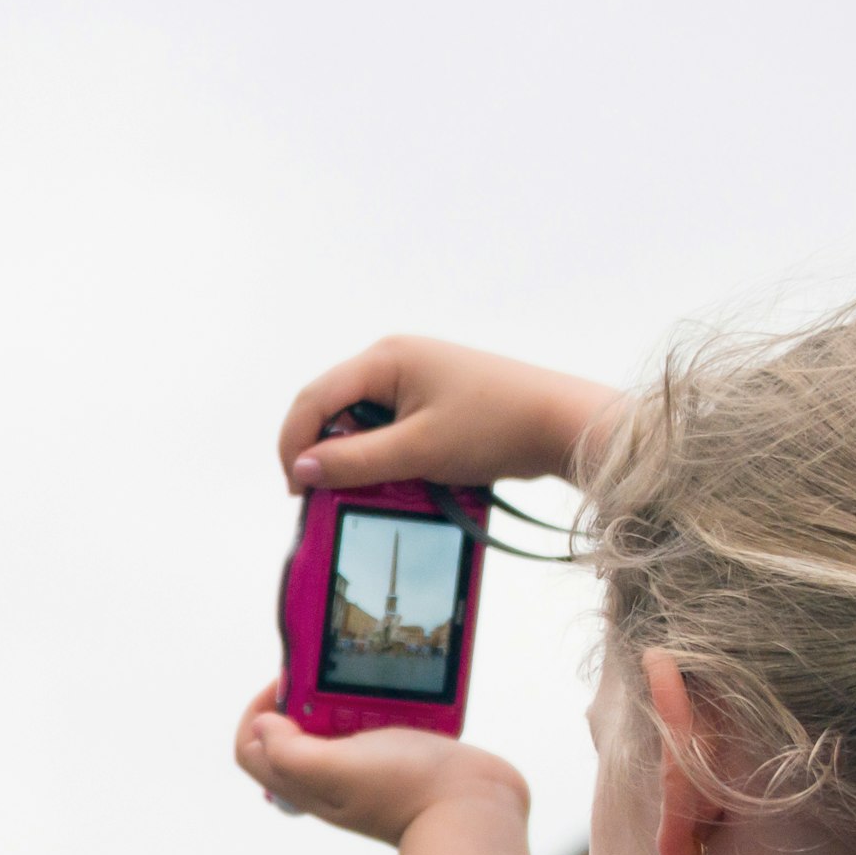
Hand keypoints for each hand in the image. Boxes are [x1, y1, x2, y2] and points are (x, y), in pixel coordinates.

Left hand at [235, 677, 531, 845]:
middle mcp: (330, 780)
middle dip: (304, 698)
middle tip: (330, 678)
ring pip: (337, 726)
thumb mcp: (334, 769)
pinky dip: (383, 706)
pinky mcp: (402, 760)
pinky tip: (398, 695)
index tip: (287, 685)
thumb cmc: (405, 789)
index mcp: (305, 784)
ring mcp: (367, 771)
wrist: (477, 809)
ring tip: (367, 685)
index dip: (257, 713)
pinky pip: (379, 726)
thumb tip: (262, 725)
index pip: (252, 750)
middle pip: (291, 734)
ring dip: (346, 699)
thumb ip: (289, 752)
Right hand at [278, 338, 622, 494]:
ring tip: (359, 489)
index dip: (295, 444)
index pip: (313, 397)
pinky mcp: (431, 397)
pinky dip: (381, 454)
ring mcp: (414, 376)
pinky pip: (387, 425)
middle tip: (319, 496)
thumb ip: (354, 461)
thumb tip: (302, 469)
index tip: (297, 490)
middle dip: (321, 451)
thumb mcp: (417, 451)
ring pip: (359, 419)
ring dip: (353, 456)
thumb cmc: (493, 427)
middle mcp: (393, 358)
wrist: (560, 422)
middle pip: (332, 406)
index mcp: (384, 358)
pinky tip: (392, 478)